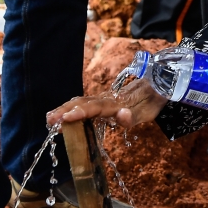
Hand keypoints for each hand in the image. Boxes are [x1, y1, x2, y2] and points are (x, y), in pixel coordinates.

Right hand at [46, 78, 166, 128]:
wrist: (157, 86)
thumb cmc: (151, 102)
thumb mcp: (146, 112)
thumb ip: (133, 116)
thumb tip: (121, 115)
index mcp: (115, 103)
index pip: (95, 107)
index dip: (80, 112)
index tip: (66, 118)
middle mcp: (106, 99)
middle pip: (83, 103)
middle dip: (65, 111)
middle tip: (50, 121)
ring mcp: (103, 99)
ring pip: (81, 102)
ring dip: (65, 109)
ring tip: (50, 118)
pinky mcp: (102, 102)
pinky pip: (85, 104)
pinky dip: (71, 108)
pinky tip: (62, 115)